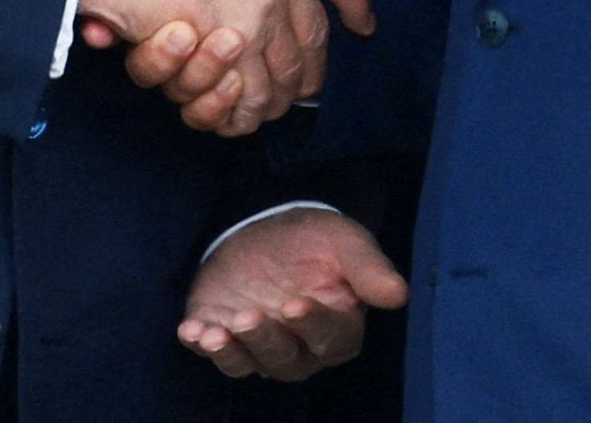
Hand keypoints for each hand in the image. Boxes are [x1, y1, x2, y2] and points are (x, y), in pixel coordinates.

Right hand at [78, 0, 373, 135]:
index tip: (362, 24)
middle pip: (313, 32)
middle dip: (311, 67)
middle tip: (304, 88)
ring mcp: (262, 4)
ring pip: (285, 71)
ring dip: (273, 97)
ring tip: (259, 108)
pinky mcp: (235, 45)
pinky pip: (253, 95)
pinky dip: (242, 112)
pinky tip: (235, 114)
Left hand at [180, 208, 407, 379]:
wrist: (268, 226)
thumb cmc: (316, 240)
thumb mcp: (344, 242)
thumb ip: (368, 269)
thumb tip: (400, 295)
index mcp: (336, 330)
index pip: (330, 339)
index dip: (313, 325)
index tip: (295, 304)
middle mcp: (298, 349)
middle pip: (285, 360)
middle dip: (266, 340)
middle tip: (250, 315)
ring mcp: (257, 345)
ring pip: (247, 363)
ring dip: (230, 352)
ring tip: (214, 331)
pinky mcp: (222, 334)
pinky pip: (212, 351)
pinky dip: (199, 343)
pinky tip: (191, 329)